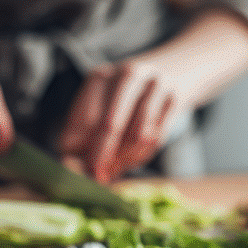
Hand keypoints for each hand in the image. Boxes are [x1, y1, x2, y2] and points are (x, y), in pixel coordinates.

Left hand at [57, 55, 180, 183]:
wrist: (169, 70)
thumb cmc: (122, 98)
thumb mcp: (96, 107)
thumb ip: (80, 133)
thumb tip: (73, 164)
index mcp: (100, 77)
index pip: (85, 118)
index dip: (80, 147)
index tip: (80, 167)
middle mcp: (128, 75)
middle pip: (111, 124)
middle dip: (102, 155)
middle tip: (97, 176)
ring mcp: (154, 85)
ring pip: (138, 135)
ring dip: (124, 159)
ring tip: (112, 170)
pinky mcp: (174, 97)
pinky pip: (156, 137)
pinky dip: (140, 155)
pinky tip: (129, 161)